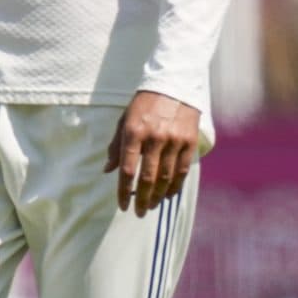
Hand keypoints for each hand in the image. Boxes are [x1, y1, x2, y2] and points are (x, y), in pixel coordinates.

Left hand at [106, 90, 198, 215]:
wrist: (173, 86)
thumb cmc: (143, 106)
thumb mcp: (123, 121)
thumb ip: (116, 147)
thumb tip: (107, 171)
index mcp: (133, 133)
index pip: (128, 170)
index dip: (124, 191)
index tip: (123, 205)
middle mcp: (154, 138)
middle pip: (148, 178)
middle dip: (142, 198)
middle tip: (138, 212)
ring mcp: (174, 140)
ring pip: (166, 177)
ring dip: (158, 195)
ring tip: (151, 206)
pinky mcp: (190, 142)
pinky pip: (182, 170)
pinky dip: (175, 185)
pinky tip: (168, 195)